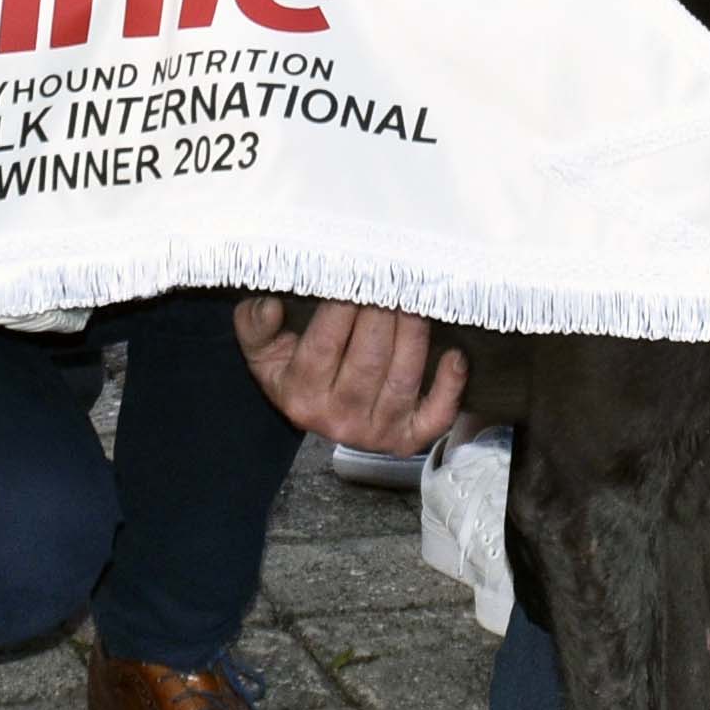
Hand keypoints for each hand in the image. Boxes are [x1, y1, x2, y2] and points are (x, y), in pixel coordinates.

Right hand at [235, 296, 466, 455]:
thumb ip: (256, 325)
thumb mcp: (261, 348)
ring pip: (403, 380)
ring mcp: (374, 432)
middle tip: (395, 275)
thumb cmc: (290, 366)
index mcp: (299, 394)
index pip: (325, 343)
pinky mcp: (404, 439)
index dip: (345, 305)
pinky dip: (450, 387)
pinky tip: (454, 355)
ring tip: (420, 298)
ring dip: (416, 335)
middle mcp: (336, 420)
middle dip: (385, 312)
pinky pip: (435, 417)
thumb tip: (269, 306)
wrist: (311, 408)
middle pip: (369, 360)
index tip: (359, 270)